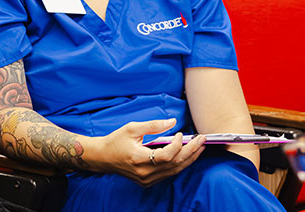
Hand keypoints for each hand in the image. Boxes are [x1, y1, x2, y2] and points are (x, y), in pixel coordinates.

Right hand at [84, 119, 205, 186]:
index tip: (180, 133)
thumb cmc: (115, 141)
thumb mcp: (131, 128)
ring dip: (189, 159)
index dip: (177, 144)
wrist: (103, 158)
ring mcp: (147, 179)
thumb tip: (173, 122)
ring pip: (174, 171)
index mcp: (139, 158)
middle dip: (191, 151)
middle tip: (202, 140)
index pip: (167, 155)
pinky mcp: (148, 182)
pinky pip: (169, 174)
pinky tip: (186, 156)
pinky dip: (180, 165)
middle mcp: (144, 172)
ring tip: (199, 148)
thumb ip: (153, 125)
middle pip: (175, 164)